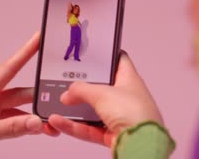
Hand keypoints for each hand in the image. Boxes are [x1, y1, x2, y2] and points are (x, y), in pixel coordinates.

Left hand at [0, 32, 58, 158]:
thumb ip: (11, 128)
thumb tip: (36, 121)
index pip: (10, 67)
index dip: (26, 50)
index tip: (40, 37)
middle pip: (23, 91)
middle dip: (41, 96)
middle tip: (58, 96)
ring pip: (23, 107)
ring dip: (37, 115)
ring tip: (50, 122)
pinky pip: (18, 120)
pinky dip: (30, 125)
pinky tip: (40, 130)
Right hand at [48, 52, 162, 147]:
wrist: (141, 144)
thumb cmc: (133, 113)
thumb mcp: (102, 93)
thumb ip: (82, 90)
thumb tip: (69, 92)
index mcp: (130, 80)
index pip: (119, 61)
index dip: (106, 55)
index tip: (90, 54)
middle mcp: (126, 97)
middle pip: (101, 88)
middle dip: (83, 86)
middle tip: (66, 81)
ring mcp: (119, 117)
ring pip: (93, 110)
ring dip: (75, 108)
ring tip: (57, 103)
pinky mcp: (112, 135)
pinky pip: (89, 129)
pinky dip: (73, 126)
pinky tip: (58, 121)